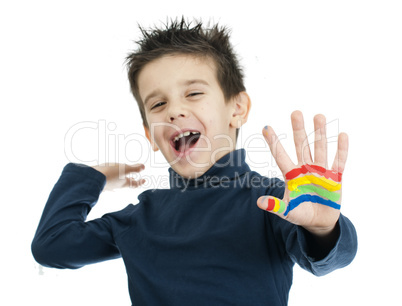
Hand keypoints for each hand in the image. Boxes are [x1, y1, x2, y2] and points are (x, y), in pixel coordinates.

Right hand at [92, 163, 145, 191]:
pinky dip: (112, 180)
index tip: (144, 180)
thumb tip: (144, 167)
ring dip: (121, 180)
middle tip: (134, 178)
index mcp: (124, 183)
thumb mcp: (124, 169)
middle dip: (131, 180)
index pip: (134, 184)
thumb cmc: (109, 174)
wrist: (91, 179)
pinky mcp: (101, 184)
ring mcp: (108, 185)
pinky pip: (109, 183)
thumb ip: (134, 168)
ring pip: (117, 183)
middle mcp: (116, 186)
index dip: (140, 182)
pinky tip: (109, 179)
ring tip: (123, 177)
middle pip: (126, 183)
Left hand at [257, 111, 347, 236]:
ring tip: (319, 116)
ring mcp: (321, 172)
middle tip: (295, 113)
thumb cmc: (300, 213)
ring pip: (320, 149)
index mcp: (291, 175)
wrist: (318, 221)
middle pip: (301, 146)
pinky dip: (341, 150)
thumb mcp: (287, 211)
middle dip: (299, 130)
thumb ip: (275, 206)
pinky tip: (342, 135)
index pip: (280, 156)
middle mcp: (305, 169)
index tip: (265, 128)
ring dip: (320, 133)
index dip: (274, 143)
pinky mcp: (335, 178)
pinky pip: (339, 161)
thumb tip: (260, 203)